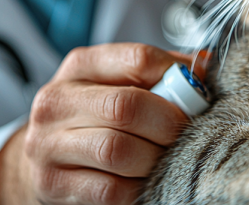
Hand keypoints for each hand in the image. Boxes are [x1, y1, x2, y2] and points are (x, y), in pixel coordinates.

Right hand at [0, 43, 200, 204]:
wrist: (43, 157)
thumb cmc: (94, 116)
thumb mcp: (116, 83)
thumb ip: (158, 74)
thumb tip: (205, 68)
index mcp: (80, 66)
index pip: (137, 59)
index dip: (177, 77)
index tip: (196, 94)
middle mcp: (57, 100)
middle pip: (127, 106)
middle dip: (168, 123)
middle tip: (188, 133)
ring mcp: (48, 143)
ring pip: (117, 150)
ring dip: (154, 159)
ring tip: (167, 159)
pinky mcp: (51, 183)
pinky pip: (109, 190)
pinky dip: (137, 188)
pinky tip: (145, 180)